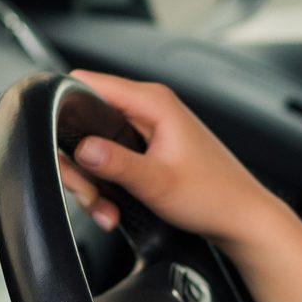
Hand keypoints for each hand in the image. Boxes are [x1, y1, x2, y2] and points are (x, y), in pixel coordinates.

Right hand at [54, 70, 283, 251]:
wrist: (242, 218)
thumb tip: (81, 148)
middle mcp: (148, 109)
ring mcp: (146, 129)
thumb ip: (116, 164)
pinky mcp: (145, 150)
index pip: (86, 83)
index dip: (63, 110)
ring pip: (92, 148)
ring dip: (92, 183)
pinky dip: (105, 188)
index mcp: (152, 102)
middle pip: (83, 123)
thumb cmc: (214, 197)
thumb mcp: (158, 182)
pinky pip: (108, 161)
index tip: (59, 147)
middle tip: (90, 195)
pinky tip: (113, 210)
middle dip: (78, 164)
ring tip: (106, 210)